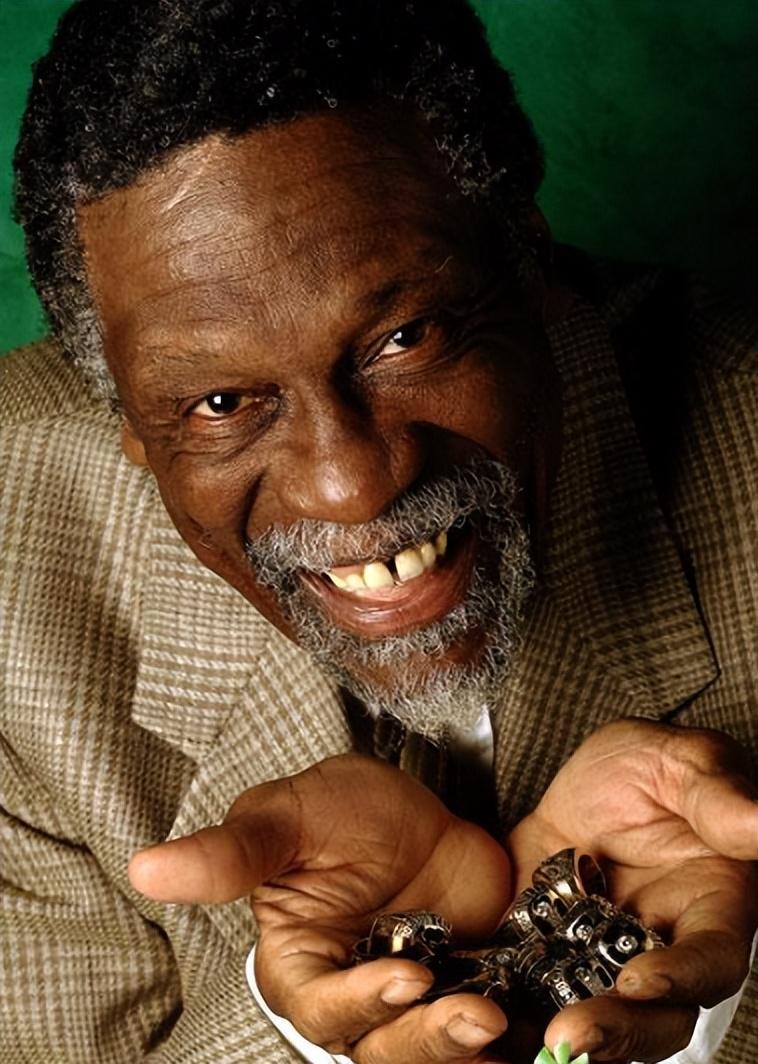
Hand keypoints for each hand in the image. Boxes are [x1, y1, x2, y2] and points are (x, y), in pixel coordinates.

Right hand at [129, 753, 513, 1061]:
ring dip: (460, 1045)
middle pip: (378, 1048)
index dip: (359, 1003)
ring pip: (424, 1053)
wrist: (421, 806)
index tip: (407, 974)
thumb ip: (232, 852)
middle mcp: (351, 994)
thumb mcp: (292, 817)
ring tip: (494, 1016)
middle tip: (472, 1013)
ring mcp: (409, 997)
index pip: (320, 1008)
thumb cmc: (343, 809)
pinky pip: (474, 1036)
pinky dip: (499, 1037)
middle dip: (423, 1038)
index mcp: (301, 964)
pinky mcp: (462, 991)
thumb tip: (145, 867)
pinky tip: (520, 1015)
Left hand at [508, 718, 757, 1063]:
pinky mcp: (547, 950)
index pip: (709, 961)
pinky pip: (531, 987)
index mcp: (709, 908)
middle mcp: (659, 947)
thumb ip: (719, 799)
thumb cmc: (656, 768)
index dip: (681, 978)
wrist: (592, 776)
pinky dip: (509, 1005)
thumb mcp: (685, 764)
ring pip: (591, 1011)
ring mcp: (601, 955)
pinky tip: (476, 1011)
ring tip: (524, 1038)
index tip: (641, 980)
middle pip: (653, 1014)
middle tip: (571, 1034)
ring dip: (562, 1030)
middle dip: (616, 1030)